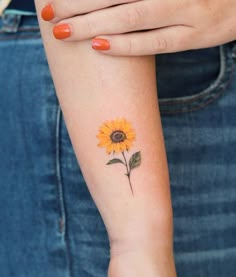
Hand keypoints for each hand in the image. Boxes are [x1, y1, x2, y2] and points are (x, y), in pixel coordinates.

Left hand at [41, 0, 235, 55]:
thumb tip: (108, 0)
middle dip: (77, 3)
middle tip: (48, 12)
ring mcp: (183, 10)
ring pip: (131, 16)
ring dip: (93, 24)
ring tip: (63, 31)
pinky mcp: (193, 36)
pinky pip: (154, 42)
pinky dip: (126, 44)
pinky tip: (99, 47)